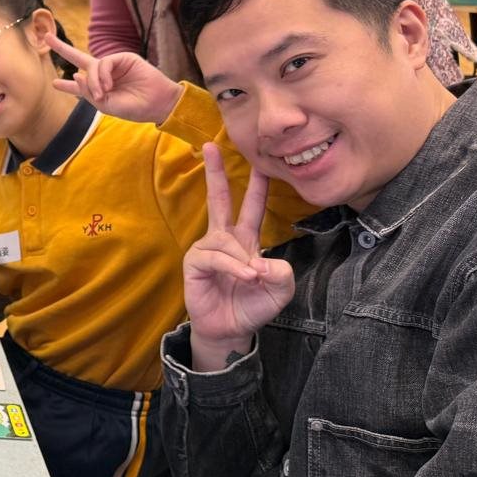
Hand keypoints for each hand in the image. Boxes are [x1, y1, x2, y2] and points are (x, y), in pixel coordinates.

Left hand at [48, 35, 181, 124]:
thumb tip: (77, 73)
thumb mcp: (106, 105)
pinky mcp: (123, 58)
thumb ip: (89, 92)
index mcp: (100, 90)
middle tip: (46, 37)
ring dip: (94, 81)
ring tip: (103, 94)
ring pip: (91, 66)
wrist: (157, 104)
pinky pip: (104, 63)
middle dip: (62, 49)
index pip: (80, 86)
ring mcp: (113, 66)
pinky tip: (108, 86)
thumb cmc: (134, 108)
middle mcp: (104, 76)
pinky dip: (102, 75)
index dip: (67, 86)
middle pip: (79, 59)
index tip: (54, 84)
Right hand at [185, 145, 294, 370]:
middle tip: (210, 146)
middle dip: (215, 173)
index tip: (260, 161)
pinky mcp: (194, 263)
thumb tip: (261, 260)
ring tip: (252, 278)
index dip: (257, 185)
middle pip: (219, 199)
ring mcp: (207, 249)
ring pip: (227, 241)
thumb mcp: (280, 289)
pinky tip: (244, 277)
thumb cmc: (253, 306)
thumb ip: (281, 272)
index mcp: (245, 240)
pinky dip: (233, 268)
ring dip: (242, 261)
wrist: (232, 330)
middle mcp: (224, 239)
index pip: (252, 206)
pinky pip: (216, 257)